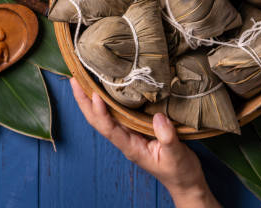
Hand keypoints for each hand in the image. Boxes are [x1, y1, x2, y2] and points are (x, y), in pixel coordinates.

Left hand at [70, 78, 219, 207]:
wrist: (186, 182)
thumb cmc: (180, 172)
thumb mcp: (177, 156)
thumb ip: (168, 138)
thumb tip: (158, 117)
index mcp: (131, 147)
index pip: (108, 128)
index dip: (99, 112)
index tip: (94, 95)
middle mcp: (126, 139)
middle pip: (98, 120)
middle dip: (84, 101)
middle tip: (74, 79)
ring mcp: (130, 134)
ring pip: (105, 115)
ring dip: (92, 99)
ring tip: (82, 79)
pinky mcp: (137, 129)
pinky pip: (118, 113)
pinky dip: (109, 100)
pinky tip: (106, 88)